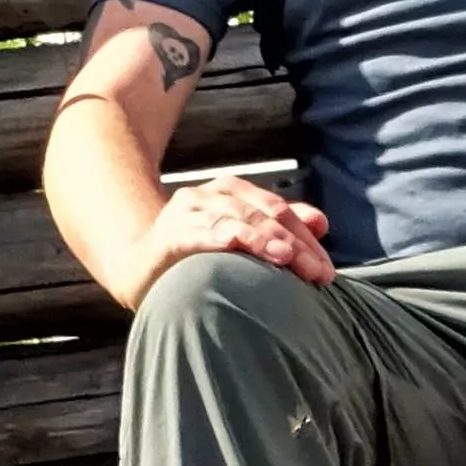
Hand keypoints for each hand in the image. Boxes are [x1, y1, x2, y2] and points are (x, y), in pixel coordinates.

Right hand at [112, 174, 334, 304]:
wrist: (139, 267)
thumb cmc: (198, 254)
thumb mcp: (240, 238)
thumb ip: (279, 227)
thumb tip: (321, 223)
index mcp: (232, 192)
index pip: (279, 209)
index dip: (306, 237)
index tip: (327, 270)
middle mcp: (211, 195)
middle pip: (262, 214)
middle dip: (294, 244)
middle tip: (319, 274)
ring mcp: (188, 212)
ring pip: (234, 219)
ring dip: (262, 238)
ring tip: (287, 257)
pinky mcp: (168, 234)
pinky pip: (197, 233)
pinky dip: (217, 236)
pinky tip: (234, 243)